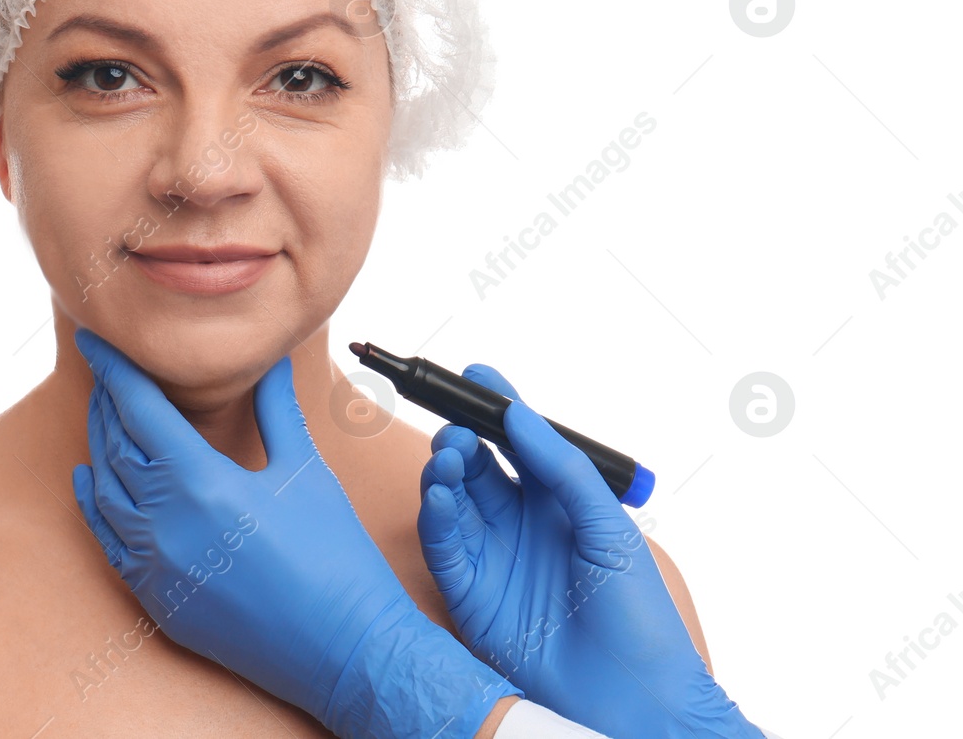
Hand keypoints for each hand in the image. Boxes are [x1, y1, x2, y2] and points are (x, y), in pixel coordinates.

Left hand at [71, 328, 521, 738]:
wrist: (344, 648)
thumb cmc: (334, 558)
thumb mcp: (304, 471)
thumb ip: (277, 409)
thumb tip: (273, 359)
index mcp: (203, 483)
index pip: (139, 409)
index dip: (113, 369)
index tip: (95, 340)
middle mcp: (167, 524)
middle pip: (116, 445)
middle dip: (107, 402)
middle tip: (107, 371)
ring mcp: (156, 567)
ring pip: (106, 490)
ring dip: (100, 447)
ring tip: (104, 414)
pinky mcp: (156, 600)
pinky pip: (108, 542)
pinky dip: (94, 504)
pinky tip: (89, 479)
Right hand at [418, 363, 763, 738]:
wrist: (632, 697)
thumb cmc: (638, 616)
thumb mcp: (608, 527)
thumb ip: (563, 468)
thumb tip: (520, 414)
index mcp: (561, 504)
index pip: (520, 444)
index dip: (497, 409)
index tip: (476, 376)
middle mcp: (522, 525)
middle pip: (478, 465)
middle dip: (462, 436)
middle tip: (456, 423)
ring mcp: (494, 557)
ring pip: (453, 499)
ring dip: (444, 470)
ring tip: (448, 456)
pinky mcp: (469, 593)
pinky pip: (443, 544)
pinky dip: (434, 514)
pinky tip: (438, 495)